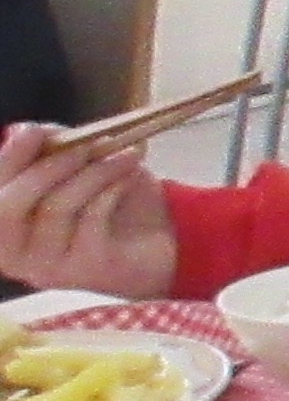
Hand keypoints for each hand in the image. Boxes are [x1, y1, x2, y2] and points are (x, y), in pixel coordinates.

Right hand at [0, 128, 174, 296]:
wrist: (160, 239)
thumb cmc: (107, 198)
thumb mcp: (77, 165)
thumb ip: (49, 148)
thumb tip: (24, 131)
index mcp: (1, 222)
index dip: (7, 159)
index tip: (34, 131)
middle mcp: (11, 250)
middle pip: (9, 206)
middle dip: (48, 167)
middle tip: (87, 144)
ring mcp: (45, 265)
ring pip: (55, 208)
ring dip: (93, 173)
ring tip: (124, 154)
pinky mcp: (83, 269)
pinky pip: (90, 220)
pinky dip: (111, 190)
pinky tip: (128, 177)